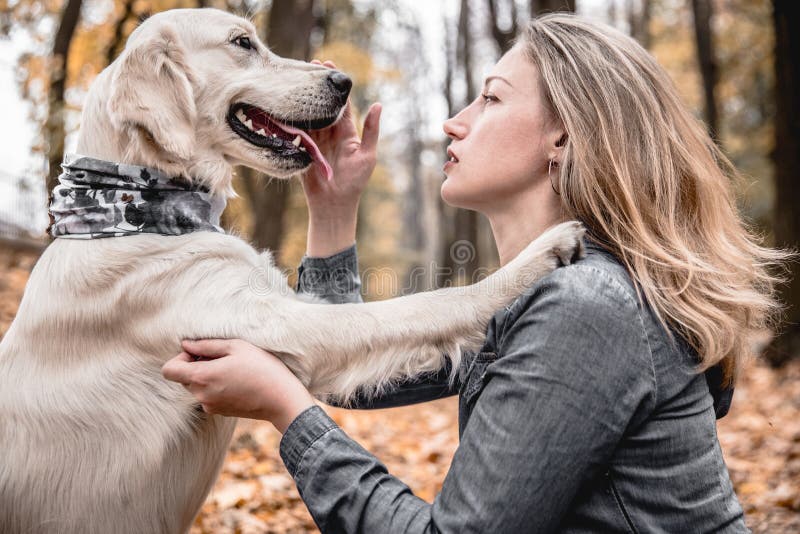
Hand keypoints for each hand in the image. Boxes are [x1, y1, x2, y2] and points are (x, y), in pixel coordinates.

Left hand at [161, 339, 314, 433]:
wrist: (281, 399)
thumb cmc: (262, 368)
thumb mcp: (236, 347)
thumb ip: (206, 345)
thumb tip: (186, 344)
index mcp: (202, 377)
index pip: (169, 370)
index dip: (180, 358)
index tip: (200, 353)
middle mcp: (201, 395)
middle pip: (183, 378)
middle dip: (195, 365)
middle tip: (222, 358)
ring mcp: (210, 406)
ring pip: (196, 387)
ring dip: (207, 376)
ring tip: (232, 369)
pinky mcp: (220, 412)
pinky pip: (208, 396)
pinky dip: (216, 387)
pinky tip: (238, 381)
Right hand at [302, 59, 380, 256]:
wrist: (333, 205)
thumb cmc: (354, 182)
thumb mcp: (366, 155)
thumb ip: (370, 130)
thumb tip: (378, 104)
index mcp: (345, 132)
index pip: (340, 104)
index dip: (334, 86)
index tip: (329, 65)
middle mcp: (328, 134)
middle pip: (321, 105)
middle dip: (315, 86)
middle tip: (309, 64)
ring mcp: (313, 141)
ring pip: (307, 115)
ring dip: (302, 98)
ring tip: (295, 77)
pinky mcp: (300, 149)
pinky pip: (294, 131)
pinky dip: (289, 118)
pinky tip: (284, 102)